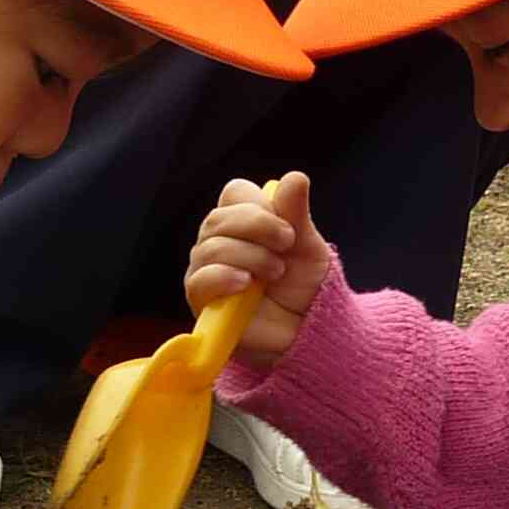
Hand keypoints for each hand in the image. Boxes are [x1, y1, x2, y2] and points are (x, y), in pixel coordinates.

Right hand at [187, 171, 329, 366]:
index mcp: (244, 222)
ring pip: (211, 247)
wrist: (306, 331)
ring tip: (275, 273)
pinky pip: (199, 279)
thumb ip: (297, 213)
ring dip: (250, 257)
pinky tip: (245, 284)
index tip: (288, 229)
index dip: (259, 205)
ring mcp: (206, 269)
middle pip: (220, 218)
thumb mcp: (308, 247)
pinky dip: (223, 277)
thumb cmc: (304, 287)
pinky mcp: (202, 300)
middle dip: (257, 227)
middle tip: (286, 246)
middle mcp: (219, 241)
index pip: (235, 193)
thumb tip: (296, 177)